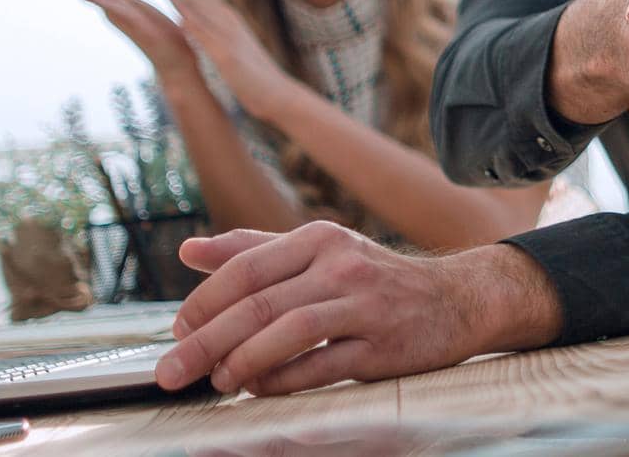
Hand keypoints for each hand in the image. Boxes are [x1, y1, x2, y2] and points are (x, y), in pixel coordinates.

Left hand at [134, 0, 296, 123]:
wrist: (279, 94)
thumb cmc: (255, 75)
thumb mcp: (233, 47)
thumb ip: (219, 30)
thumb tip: (203, 14)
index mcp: (225, 19)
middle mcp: (226, 20)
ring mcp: (227, 36)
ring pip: (196, 7)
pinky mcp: (228, 55)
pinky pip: (207, 35)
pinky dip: (193, 22)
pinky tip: (178, 13)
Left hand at [155, 223, 556, 395]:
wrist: (456, 299)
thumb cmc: (375, 279)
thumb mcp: (320, 252)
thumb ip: (254, 250)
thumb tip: (187, 252)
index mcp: (320, 238)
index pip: (245, 267)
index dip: (203, 303)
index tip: (176, 333)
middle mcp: (342, 264)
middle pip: (258, 303)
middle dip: (204, 342)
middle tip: (172, 371)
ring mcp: (365, 304)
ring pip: (287, 332)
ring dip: (241, 362)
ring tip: (217, 383)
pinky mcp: (383, 345)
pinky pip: (321, 366)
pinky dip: (282, 381)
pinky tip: (260, 390)